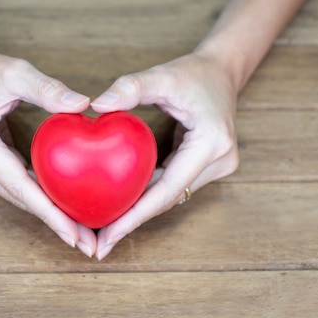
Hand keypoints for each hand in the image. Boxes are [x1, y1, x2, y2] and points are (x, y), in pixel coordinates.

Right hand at [0, 49, 97, 256]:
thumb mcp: (17, 72)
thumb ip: (49, 89)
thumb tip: (84, 106)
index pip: (17, 184)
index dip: (47, 212)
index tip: (74, 234)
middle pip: (17, 199)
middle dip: (53, 222)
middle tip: (88, 244)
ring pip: (15, 197)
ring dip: (48, 215)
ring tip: (82, 234)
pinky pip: (14, 186)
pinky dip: (38, 198)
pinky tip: (63, 210)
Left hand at [91, 50, 240, 259]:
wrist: (222, 72)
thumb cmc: (193, 73)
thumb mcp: (163, 75)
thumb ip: (131, 87)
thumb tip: (96, 106)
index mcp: (212, 143)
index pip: (169, 187)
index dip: (137, 214)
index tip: (109, 234)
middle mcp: (219, 162)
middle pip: (169, 199)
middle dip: (133, 222)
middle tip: (99, 246)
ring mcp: (217, 167)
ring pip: (171, 197)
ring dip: (139, 213)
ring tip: (105, 233)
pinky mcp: (207, 168)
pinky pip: (172, 186)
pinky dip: (147, 196)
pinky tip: (122, 207)